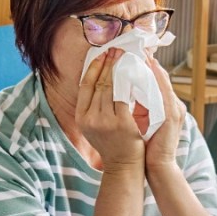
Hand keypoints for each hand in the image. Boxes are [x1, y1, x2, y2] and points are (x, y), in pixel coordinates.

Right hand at [76, 48, 144, 171]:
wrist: (124, 166)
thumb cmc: (112, 145)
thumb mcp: (95, 126)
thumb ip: (94, 107)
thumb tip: (98, 80)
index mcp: (81, 117)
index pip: (85, 85)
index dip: (94, 66)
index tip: (102, 53)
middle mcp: (90, 118)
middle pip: (99, 83)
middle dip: (108, 63)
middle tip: (116, 49)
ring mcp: (105, 121)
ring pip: (111, 86)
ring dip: (118, 68)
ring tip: (125, 56)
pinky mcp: (121, 123)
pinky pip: (124, 96)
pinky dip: (129, 82)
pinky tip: (135, 72)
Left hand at [143, 54, 185, 174]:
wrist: (158, 166)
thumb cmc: (148, 146)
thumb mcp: (143, 122)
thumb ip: (139, 106)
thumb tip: (123, 90)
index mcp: (167, 105)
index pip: (156, 79)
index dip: (146, 64)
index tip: (133, 52)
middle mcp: (173, 104)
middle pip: (160, 75)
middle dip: (146, 60)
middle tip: (133, 45)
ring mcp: (175, 108)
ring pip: (162, 80)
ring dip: (149, 64)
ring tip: (137, 52)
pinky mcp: (172, 115)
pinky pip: (163, 91)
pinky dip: (155, 78)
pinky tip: (145, 68)